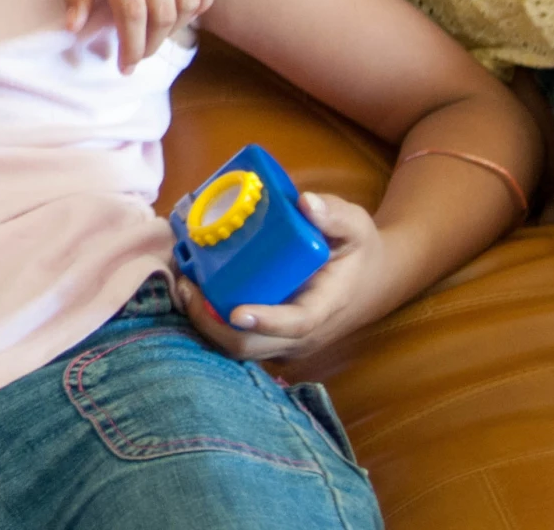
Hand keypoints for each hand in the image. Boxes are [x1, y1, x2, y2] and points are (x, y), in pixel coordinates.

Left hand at [173, 191, 384, 362]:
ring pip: (240, 349)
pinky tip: (192, 294)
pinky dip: (211, 324)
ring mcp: (286, 341)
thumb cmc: (358, 250)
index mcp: (326, 307)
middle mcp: (305, 334)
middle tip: (187, 288)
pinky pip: (238, 340)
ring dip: (206, 326)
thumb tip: (305, 203)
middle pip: (254, 347)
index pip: (296, 325)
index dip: (265, 322)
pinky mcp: (272, 338)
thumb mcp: (355, 226)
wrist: (370, 279)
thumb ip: (333, 214)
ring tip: (183, 288)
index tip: (236, 312)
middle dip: (214, 325)